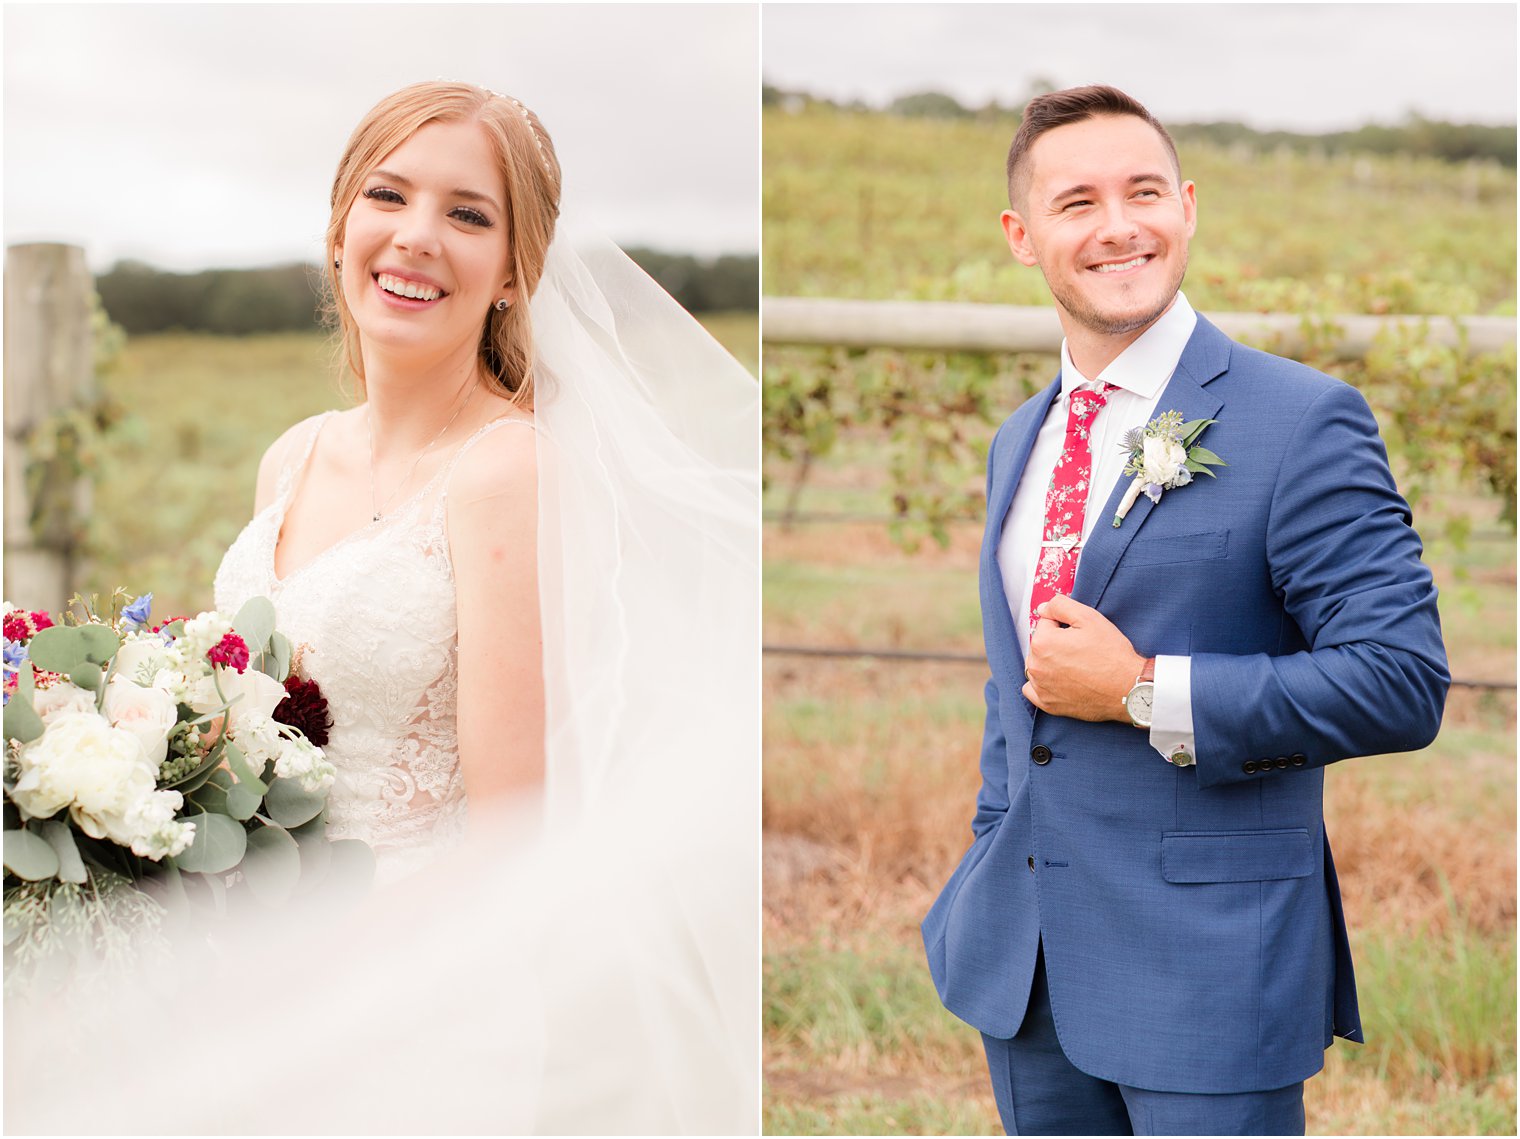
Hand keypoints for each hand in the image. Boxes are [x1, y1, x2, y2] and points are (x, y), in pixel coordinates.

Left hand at [1023, 594, 1144, 722]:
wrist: (1128, 688)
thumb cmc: (1111, 654)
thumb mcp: (1089, 617)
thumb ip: (1060, 605)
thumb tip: (1042, 608)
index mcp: (1042, 642)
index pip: (1046, 623)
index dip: (1065, 625)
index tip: (1080, 634)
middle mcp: (1036, 666)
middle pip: (1040, 644)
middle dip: (1055, 643)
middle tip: (1081, 650)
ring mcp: (1040, 687)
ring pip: (1037, 665)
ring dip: (1049, 662)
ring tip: (1075, 665)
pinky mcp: (1048, 704)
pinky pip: (1033, 690)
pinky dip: (1043, 685)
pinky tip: (1059, 681)